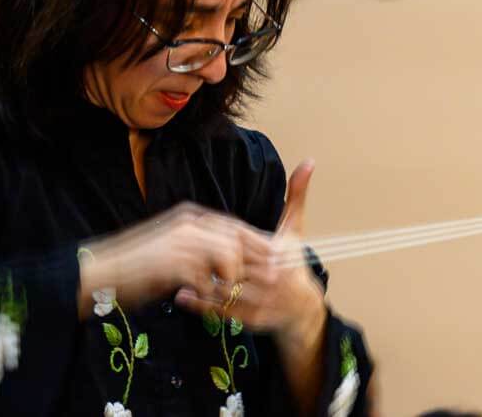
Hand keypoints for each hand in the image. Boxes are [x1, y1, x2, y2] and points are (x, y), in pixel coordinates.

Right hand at [77, 202, 261, 319]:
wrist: (98, 272)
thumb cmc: (135, 264)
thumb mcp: (172, 246)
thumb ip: (199, 247)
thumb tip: (229, 256)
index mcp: (191, 217)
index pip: (235, 226)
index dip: (256, 243)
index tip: (273, 259)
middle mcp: (190, 223)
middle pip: (239, 236)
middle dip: (257, 258)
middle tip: (272, 277)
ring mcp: (183, 240)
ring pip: (229, 255)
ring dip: (234, 276)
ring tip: (231, 292)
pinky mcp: (175, 262)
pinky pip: (208, 278)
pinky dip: (212, 292)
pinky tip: (206, 300)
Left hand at [175, 160, 328, 413]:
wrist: (303, 308)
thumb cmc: (294, 263)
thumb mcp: (294, 230)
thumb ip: (297, 196)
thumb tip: (309, 161)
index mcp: (278, 253)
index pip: (243, 240)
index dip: (218, 236)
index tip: (195, 228)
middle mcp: (272, 277)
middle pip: (229, 265)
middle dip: (203, 259)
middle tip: (175, 252)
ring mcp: (263, 300)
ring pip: (223, 289)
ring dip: (197, 283)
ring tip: (172, 273)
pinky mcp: (254, 319)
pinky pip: (222, 311)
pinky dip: (201, 305)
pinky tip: (182, 294)